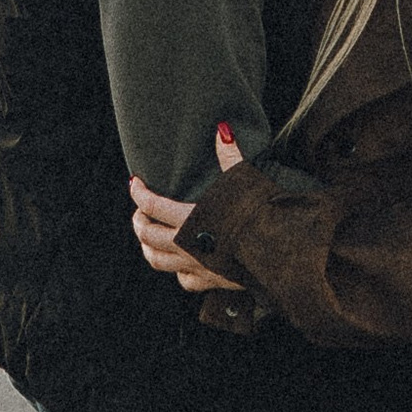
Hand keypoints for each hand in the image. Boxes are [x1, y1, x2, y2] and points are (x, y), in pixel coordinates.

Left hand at [128, 127, 247, 293]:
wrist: (277, 253)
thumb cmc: (260, 215)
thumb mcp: (243, 180)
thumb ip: (230, 155)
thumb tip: (222, 130)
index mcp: (189, 219)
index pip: (152, 205)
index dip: (139, 193)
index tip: (134, 183)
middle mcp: (186, 246)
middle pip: (148, 235)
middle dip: (139, 222)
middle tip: (139, 213)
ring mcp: (196, 266)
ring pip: (158, 261)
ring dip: (148, 248)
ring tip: (148, 239)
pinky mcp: (211, 281)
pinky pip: (185, 281)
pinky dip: (178, 273)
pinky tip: (180, 266)